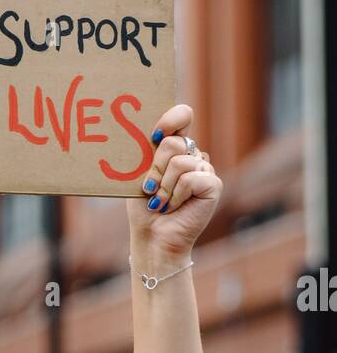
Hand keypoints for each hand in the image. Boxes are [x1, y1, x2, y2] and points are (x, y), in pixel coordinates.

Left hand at [127, 104, 222, 262]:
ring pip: (180, 162)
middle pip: (175, 142)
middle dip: (155, 168)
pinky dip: (176, 196)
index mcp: (175, 148)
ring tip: (160, 202)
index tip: (154, 136)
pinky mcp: (213, 184)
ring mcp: (204, 169)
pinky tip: (174, 206)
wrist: (153, 236)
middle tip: (149, 189)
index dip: (171, 118)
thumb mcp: (139, 175)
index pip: (182, 116)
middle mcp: (192, 155)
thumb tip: (148, 135)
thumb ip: (147, 153)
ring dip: (163, 187)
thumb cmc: (144, 207)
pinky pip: (191, 179)